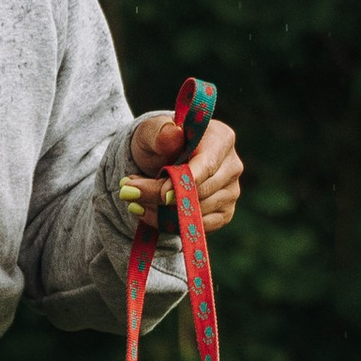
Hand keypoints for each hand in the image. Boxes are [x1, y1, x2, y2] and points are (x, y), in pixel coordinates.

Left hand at [128, 104, 243, 235]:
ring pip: (197, 213)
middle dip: (160, 197)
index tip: (160, 194)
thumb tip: (174, 134)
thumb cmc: (157, 143)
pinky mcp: (223, 214)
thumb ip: (161, 133)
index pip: (206, 167)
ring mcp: (230, 192)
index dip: (183, 183)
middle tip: (128, 192)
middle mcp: (232, 167)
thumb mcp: (151, 132)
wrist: (159, 163)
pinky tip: (148, 213)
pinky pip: (197, 228)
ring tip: (134, 199)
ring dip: (160, 212)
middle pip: (200, 193)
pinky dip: (169, 225)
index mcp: (222, 139)